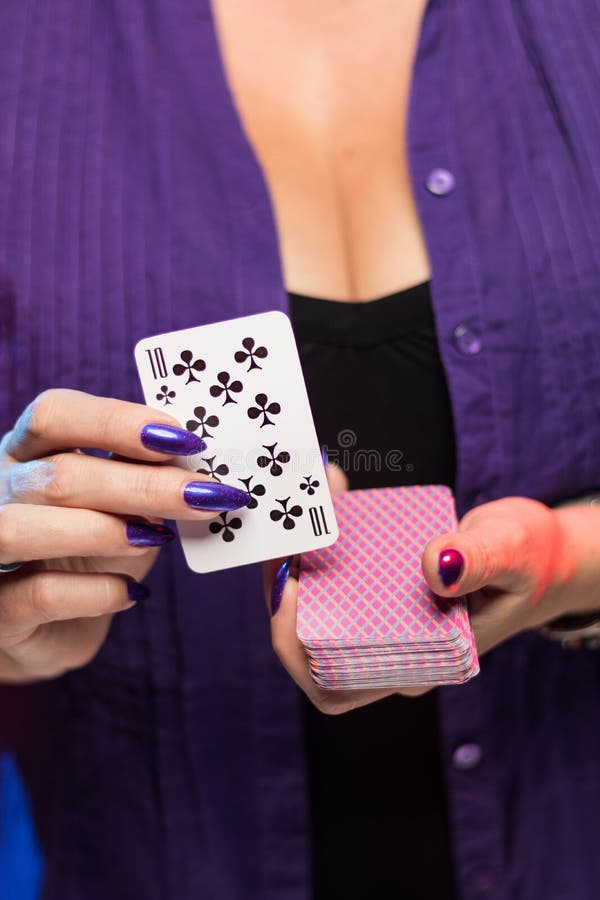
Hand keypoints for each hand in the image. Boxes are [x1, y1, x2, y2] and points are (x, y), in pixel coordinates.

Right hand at [0, 389, 250, 681]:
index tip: (182, 439)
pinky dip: (94, 592)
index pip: (53, 414)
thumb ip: (145, 475)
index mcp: (27, 453)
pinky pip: (38, 596)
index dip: (116, 422)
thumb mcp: (120, 503)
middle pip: (57, 476)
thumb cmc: (89, 551)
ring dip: (102, 531)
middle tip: (204, 495)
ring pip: (20, 529)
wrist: (46, 627)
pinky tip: (132, 593)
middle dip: (140, 485)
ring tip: (158, 538)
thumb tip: (201, 462)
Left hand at [266, 494, 579, 713]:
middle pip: (308, 639)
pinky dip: (321, 537)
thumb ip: (478, 563)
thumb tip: (434, 568)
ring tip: (302, 502)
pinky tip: (327, 495)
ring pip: (312, 602)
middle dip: (283, 587)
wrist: (534, 552)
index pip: (335, 682)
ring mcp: (380, 619)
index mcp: (420, 666)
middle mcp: (391, 650)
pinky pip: (333, 570)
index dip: (298, 644)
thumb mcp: (513, 555)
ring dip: (295, 557)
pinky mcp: (377, 586)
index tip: (291, 585)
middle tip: (286, 530)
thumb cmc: (530, 564)